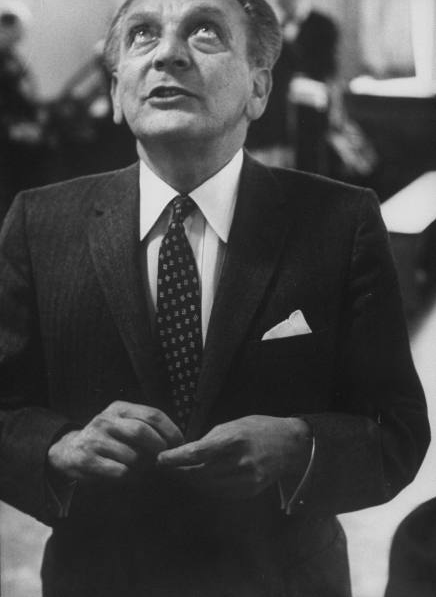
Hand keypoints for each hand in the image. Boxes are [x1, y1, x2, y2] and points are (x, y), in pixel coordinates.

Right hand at [47, 401, 183, 482]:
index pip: (153, 414)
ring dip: (144, 467)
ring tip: (144, 469)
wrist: (69, 450)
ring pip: (132, 455)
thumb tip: (179, 442)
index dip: (171, 431)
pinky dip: (131, 477)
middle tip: (162, 459)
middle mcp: (106, 420)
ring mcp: (95, 439)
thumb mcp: (124, 423)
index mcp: (120, 408)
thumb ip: (147, 427)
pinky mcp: (86, 459)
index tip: (179, 444)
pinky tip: (130, 476)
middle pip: (142, 432)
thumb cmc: (108, 438)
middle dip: (158, 449)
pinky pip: (120, 471)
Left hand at [157, 415, 311, 498]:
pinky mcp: (249, 491)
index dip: (176, 458)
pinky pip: (220, 493)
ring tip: (181, 473)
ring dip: (191, 481)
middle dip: (180, 471)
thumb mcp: (234, 424)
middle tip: (167, 467)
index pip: (197, 453)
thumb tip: (188, 451)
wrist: (290, 445)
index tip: (160, 459)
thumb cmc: (259, 428)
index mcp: (234, 439)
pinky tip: (201, 479)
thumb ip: (212, 438)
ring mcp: (246, 480)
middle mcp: (240, 462)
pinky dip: (207, 487)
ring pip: (207, 486)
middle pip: (199, 473)